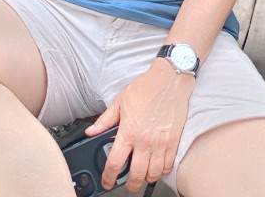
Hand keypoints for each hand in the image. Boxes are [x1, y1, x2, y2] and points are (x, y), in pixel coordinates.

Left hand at [86, 59, 194, 191]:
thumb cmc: (145, 88)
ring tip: (143, 175)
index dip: (109, 177)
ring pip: (154, 173)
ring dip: (147, 178)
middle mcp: (144, 141)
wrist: (169, 80)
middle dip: (130, 184)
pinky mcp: (173, 141)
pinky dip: (163, 171)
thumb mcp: (120, 101)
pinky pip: (168, 165)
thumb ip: (105, 120)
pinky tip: (158, 168)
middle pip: (136, 174)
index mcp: (128, 131)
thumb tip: (91, 131)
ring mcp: (160, 143)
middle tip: (128, 184)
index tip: (107, 182)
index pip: (115, 162)